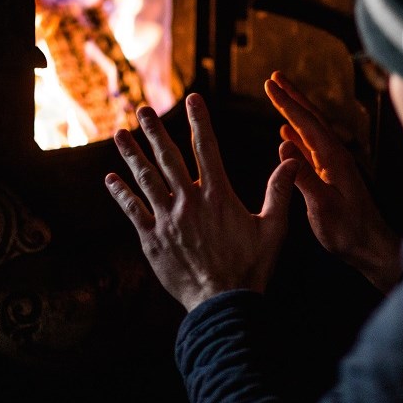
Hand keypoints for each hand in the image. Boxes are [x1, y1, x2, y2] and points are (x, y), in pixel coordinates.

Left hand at [105, 93, 299, 311]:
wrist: (223, 303)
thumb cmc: (251, 266)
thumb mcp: (273, 228)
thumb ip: (279, 191)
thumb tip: (292, 161)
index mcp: (218, 195)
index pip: (206, 148)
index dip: (199, 121)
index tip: (192, 99)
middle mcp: (189, 201)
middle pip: (168, 158)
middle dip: (155, 131)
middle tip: (142, 109)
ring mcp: (167, 219)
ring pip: (145, 179)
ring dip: (131, 155)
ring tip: (119, 135)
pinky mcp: (153, 239)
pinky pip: (133, 211)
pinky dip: (121, 194)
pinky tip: (111, 179)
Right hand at [264, 71, 400, 292]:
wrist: (371, 248)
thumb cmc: (349, 231)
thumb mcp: (323, 206)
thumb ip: (303, 176)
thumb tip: (283, 146)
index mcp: (333, 158)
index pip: (306, 123)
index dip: (286, 103)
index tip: (269, 84)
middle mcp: (335, 156)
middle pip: (311, 119)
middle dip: (292, 97)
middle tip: (274, 77)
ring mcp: (333, 166)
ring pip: (310, 131)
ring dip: (294, 113)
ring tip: (279, 98)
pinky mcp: (331, 177)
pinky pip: (310, 149)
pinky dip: (297, 137)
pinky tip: (286, 136)